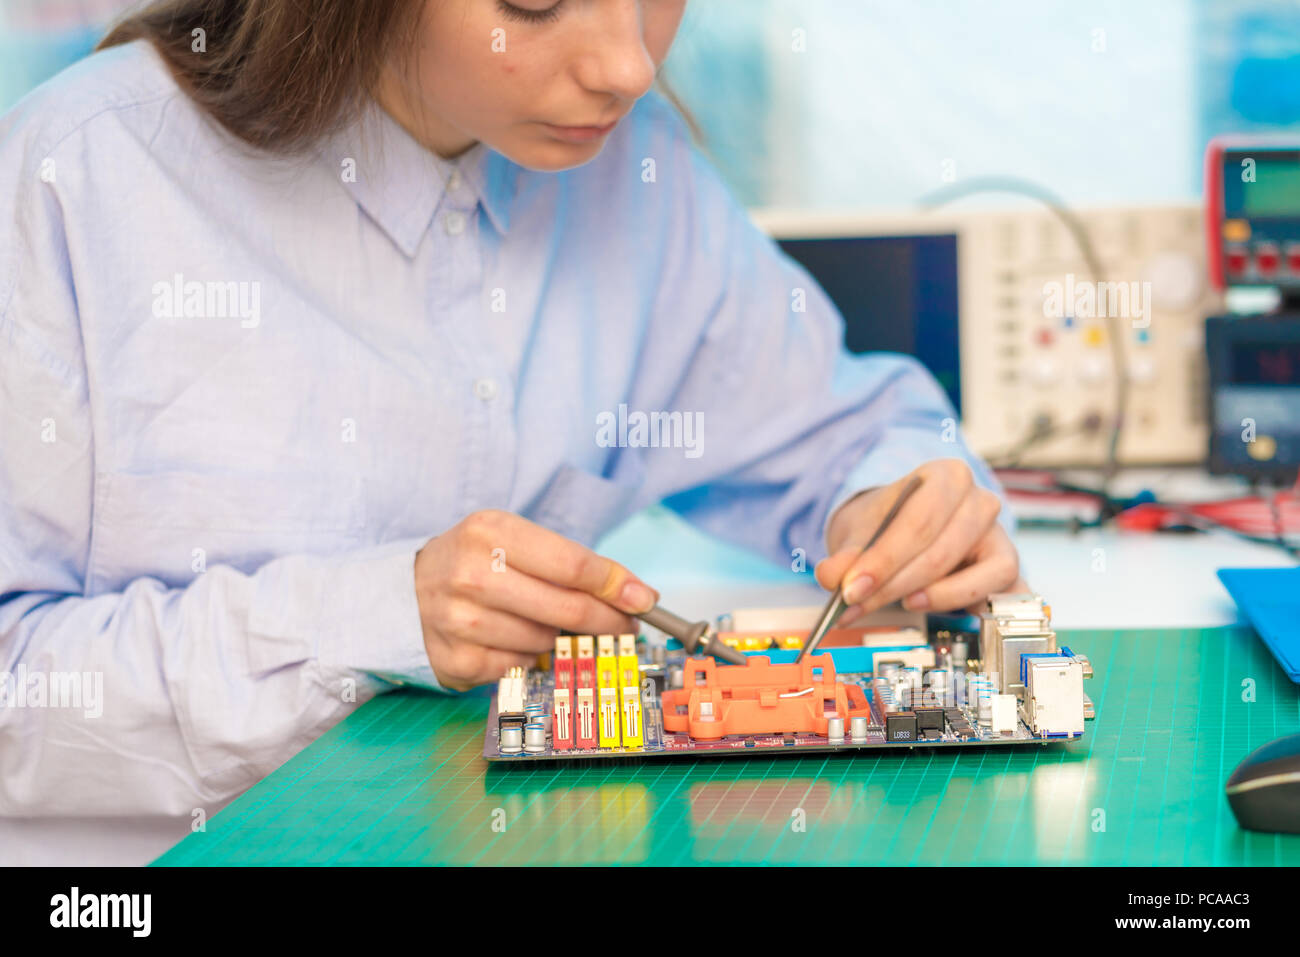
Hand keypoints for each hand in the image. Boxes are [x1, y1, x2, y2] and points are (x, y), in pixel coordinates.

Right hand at [413, 510, 658, 689]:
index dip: (615, 585)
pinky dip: (527, 655)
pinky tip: (513, 638)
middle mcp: (471, 574)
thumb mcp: (514, 539)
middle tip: (624, 624)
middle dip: (606, 619)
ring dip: (556, 636)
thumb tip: (633, 595)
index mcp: (490, 531)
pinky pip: (519, 665)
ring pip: (545, 640)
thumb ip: (569, 562)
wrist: (408, 590)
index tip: (644, 599)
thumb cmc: (477, 561)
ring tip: (542, 621)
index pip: (571, 564)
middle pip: (565, 608)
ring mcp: (459, 620)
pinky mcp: (455, 659)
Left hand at [817, 459, 1025, 621]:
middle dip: (895, 584)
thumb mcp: (859, 533)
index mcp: (947, 477)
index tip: (852, 587)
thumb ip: (845, 555)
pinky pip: (1005, 593)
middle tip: (859, 603)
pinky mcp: (1006, 571)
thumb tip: (832, 577)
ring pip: (980, 573)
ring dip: (937, 596)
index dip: (884, 559)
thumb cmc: (887, 527)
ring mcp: (999, 537)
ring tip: (904, 602)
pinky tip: (941, 610)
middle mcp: (979, 502)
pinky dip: (977, 606)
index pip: (918, 521)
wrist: (902, 531)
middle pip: (941, 551)